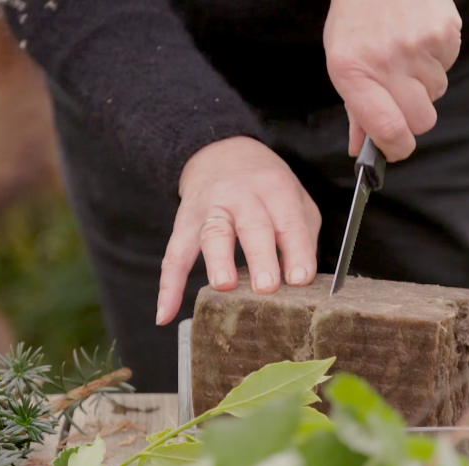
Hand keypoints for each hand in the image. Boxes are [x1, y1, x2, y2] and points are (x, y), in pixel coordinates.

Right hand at [156, 136, 320, 325]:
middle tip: (266, 286)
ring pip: (213, 234)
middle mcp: (243, 196)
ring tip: (224, 285)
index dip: (296, 250)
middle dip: (260, 257)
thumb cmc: (267, 185)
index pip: (289, 222)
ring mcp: (211, 208)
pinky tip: (166, 313)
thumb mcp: (295, 197)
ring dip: (218, 261)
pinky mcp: (185, 222)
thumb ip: (302, 235)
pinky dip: (168, 286)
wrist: (222, 150)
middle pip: (252, 226)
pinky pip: (174, 254)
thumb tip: (302, 280)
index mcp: (276, 190)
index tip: (299, 279)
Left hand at [324, 0, 461, 161]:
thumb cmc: (357, 19)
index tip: (395, 148)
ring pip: (436, 94)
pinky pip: (447, 67)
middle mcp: (387, 60)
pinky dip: (435, 60)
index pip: (388, 129)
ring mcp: (419, 46)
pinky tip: (418, 39)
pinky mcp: (445, 33)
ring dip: (424, 83)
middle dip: (413, 116)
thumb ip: (355, 108)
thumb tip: (361, 149)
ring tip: (406, 53)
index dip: (397, 148)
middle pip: (421, 121)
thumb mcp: (342, 61)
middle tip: (400, 94)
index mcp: (354, 71)